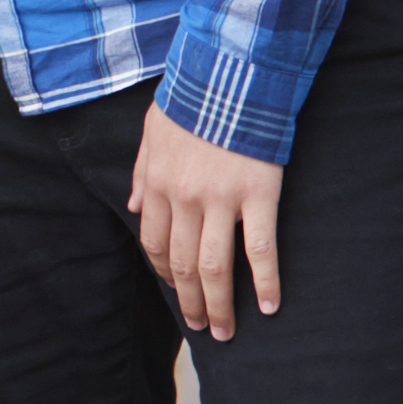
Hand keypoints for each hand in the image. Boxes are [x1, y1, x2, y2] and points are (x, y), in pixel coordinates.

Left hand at [127, 105, 285, 340]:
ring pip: (215, 266)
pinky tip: (268, 305)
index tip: (176, 290)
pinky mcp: (258, 195)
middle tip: (202, 327)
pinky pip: (260, 249)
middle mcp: (184, 199)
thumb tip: (133, 206)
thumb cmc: (193, 98)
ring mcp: (221, 199)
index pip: (156, 243)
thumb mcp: (151, 131)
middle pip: (183, 264)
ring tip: (226, 330)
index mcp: (158, 184)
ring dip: (219, 304)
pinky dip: (264, 281)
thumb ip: (141, 171)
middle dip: (190, 301)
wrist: (231, 73)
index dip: (165, 272)